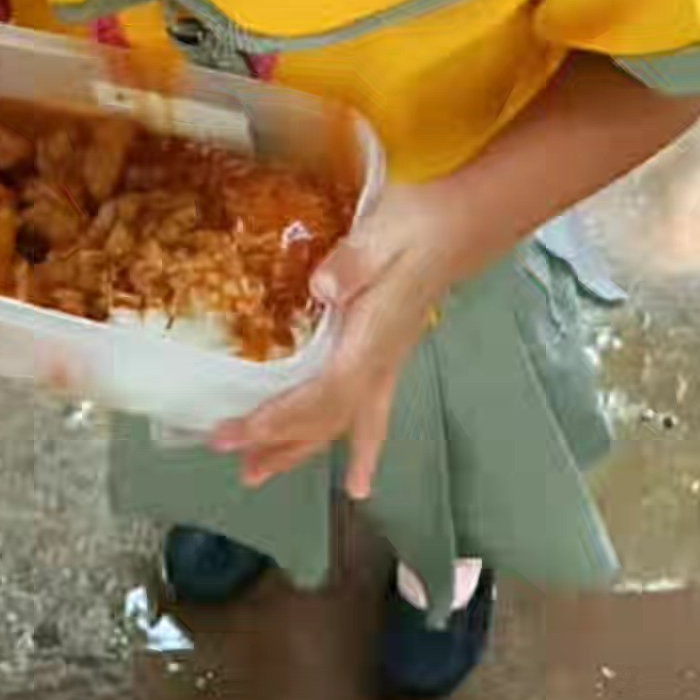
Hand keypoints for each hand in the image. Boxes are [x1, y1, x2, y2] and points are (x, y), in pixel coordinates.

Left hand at [212, 184, 465, 497]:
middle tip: (238, 465)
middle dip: (280, 444)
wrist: (461, 223)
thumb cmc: (421, 223)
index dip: (280, 420)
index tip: (238, 434)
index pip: (323, 396)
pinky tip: (357, 476)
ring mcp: (386, 362)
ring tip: (262, 473)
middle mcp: (380, 362)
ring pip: (342, 422)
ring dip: (302, 448)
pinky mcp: (386, 354)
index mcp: (374, 339)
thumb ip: (354, 261)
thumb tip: (321, 290)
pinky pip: (366, 413)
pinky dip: (356, 445)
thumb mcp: (384, 231)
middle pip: (326, 419)